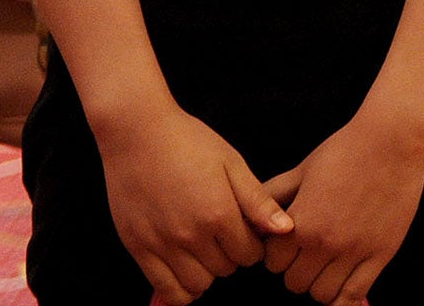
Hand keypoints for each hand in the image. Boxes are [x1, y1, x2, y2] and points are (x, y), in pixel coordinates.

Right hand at [93, 104, 291, 304]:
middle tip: (226, 236)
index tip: (247, 232)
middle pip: (226, 269)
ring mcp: (161, 244)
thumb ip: (258, 202)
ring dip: (207, 273)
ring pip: (197, 286)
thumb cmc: (189, 142)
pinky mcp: (137, 248)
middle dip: (232, 256)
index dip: (253, 245)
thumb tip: (286, 230)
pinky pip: (164, 289)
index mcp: (219, 213)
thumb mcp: (231, 164)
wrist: (137, 133)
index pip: (249, 254)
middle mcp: (190, 235)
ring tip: (206, 250)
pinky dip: (180, 289)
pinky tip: (186, 268)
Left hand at [263, 112, 423, 303]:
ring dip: (321, 283)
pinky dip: (345, 300)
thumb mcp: (302, 168)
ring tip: (329, 265)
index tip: (289, 245)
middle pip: (294, 284)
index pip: (273, 263)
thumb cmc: (346, 148)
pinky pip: (354, 295)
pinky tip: (344, 286)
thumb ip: (273, 196)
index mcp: (300, 222)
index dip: (279, 254)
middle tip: (310, 254)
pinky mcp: (381, 254)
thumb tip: (252, 218)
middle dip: (298, 270)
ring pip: (322, 295)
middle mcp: (323, 242)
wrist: (393, 138)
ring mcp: (354, 251)